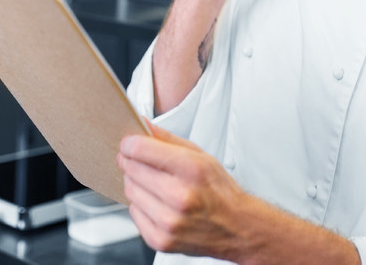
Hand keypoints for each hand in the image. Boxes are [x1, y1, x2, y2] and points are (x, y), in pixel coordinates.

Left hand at [118, 121, 247, 257]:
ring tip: (154, 184)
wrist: (237, 227)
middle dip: (132, 162)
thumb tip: (142, 125)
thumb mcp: (200, 156)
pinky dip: (141, 205)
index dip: (130, 144)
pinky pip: (134, 213)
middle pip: (132, 169)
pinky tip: (157, 203)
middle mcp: (180, 196)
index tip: (128, 143)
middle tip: (139, 161)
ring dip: (136, 184)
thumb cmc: (219, 190)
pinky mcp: (161, 240)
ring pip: (130, 191)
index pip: (141, 149)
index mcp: (191, 169)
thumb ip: (167, 139)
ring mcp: (169, 221)